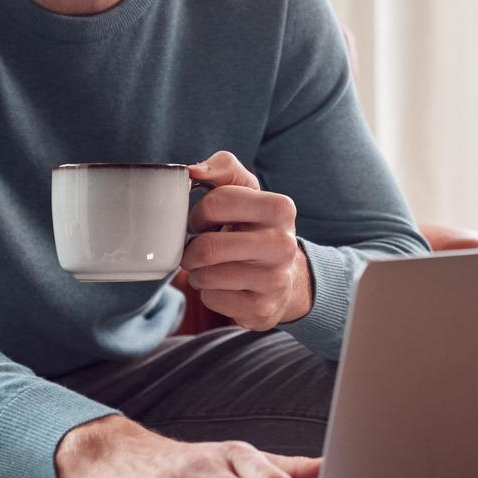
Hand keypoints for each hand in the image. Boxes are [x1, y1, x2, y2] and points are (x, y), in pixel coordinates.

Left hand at [181, 151, 313, 329]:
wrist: (286, 278)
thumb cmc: (255, 227)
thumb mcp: (246, 191)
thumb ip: (222, 168)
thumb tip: (192, 171)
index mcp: (281, 208)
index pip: (216, 202)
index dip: (199, 214)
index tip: (203, 222)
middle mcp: (283, 245)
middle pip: (207, 247)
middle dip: (192, 250)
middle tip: (199, 249)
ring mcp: (275, 280)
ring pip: (205, 276)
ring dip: (198, 273)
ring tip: (213, 267)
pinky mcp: (262, 309)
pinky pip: (211, 300)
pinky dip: (209, 293)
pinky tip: (225, 287)